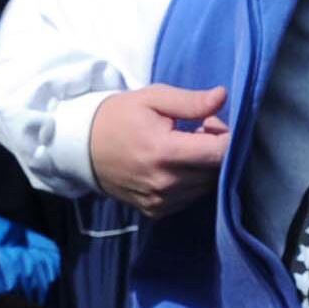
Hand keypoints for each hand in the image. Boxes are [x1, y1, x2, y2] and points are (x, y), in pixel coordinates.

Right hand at [90, 84, 232, 214]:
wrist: (82, 148)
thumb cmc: (120, 117)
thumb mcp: (153, 98)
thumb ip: (190, 101)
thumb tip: (222, 97)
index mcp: (165, 152)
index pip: (220, 152)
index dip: (226, 136)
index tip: (211, 122)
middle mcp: (165, 183)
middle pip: (216, 171)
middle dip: (216, 150)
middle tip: (198, 130)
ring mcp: (160, 201)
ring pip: (206, 186)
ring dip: (204, 167)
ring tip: (184, 148)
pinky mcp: (156, 211)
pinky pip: (190, 198)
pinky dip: (191, 182)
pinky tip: (174, 166)